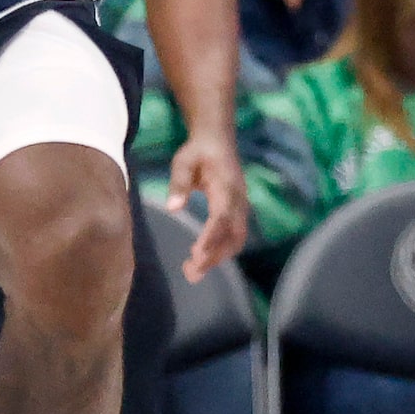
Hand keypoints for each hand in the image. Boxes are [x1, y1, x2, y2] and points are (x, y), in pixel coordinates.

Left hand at [164, 131, 248, 279]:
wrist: (217, 140)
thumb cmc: (198, 151)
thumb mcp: (183, 161)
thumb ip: (179, 183)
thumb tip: (173, 208)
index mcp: (226, 188)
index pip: (221, 218)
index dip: (211, 238)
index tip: (197, 255)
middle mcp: (239, 201)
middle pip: (232, 235)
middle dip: (214, 256)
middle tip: (190, 273)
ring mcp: (241, 207)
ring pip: (236, 239)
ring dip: (218, 258)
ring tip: (193, 272)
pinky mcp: (238, 212)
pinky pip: (235, 236)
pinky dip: (222, 251)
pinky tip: (203, 259)